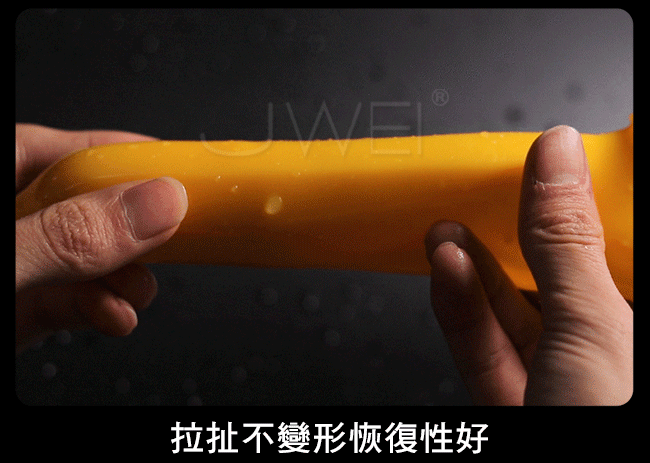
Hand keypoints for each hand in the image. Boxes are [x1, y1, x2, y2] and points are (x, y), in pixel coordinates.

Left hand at [15, 124, 187, 354]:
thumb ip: (67, 236)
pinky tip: (116, 317)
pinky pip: (69, 301)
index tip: (173, 166)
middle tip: (177, 231)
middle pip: (82, 203)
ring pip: (84, 256)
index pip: (57, 149)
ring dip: (124, 275)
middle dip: (133, 226)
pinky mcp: (19, 308)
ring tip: (139, 289)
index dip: (118, 152)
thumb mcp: (1, 265)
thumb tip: (155, 205)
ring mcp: (15, 266)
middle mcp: (6, 221)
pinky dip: (101, 309)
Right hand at [425, 125, 632, 404]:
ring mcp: (558, 380)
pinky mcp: (513, 399)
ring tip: (447, 225)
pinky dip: (458, 303)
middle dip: (515, 231)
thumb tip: (554, 157)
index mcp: (638, 323)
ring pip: (513, 309)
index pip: (615, 242)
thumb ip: (565, 244)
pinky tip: (446, 266)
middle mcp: (605, 351)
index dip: (586, 198)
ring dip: (472, 264)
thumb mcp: (592, 329)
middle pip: (560, 272)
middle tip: (487, 186)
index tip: (555, 158)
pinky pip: (483, 343)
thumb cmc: (611, 430)